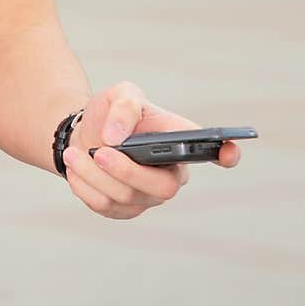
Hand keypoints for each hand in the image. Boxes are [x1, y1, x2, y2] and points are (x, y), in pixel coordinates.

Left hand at [63, 81, 239, 219]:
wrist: (82, 134)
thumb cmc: (110, 114)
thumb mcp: (119, 94)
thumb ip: (123, 105)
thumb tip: (116, 137)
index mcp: (180, 141)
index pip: (215, 152)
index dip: (227, 154)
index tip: (228, 151)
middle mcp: (171, 174)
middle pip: (163, 189)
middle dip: (127, 171)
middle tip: (99, 151)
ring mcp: (148, 197)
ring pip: (126, 198)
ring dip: (95, 175)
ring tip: (76, 153)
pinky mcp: (124, 211)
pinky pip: (105, 207)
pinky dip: (85, 186)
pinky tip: (77, 166)